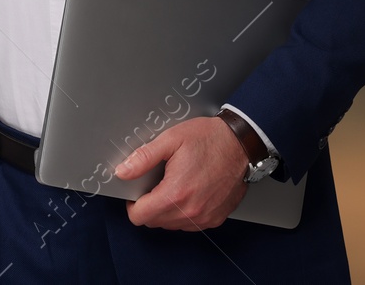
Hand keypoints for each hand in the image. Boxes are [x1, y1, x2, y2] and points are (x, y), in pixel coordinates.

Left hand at [113, 116, 249, 229]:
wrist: (241, 144)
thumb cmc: (209, 139)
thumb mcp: (170, 140)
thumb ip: (143, 158)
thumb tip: (123, 171)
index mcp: (176, 192)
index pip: (140, 216)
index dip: (132, 204)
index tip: (135, 193)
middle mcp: (191, 210)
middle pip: (154, 222)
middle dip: (148, 206)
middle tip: (154, 184)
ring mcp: (205, 217)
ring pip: (172, 225)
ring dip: (166, 211)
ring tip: (172, 186)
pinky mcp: (216, 218)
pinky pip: (190, 224)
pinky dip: (183, 213)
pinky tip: (187, 193)